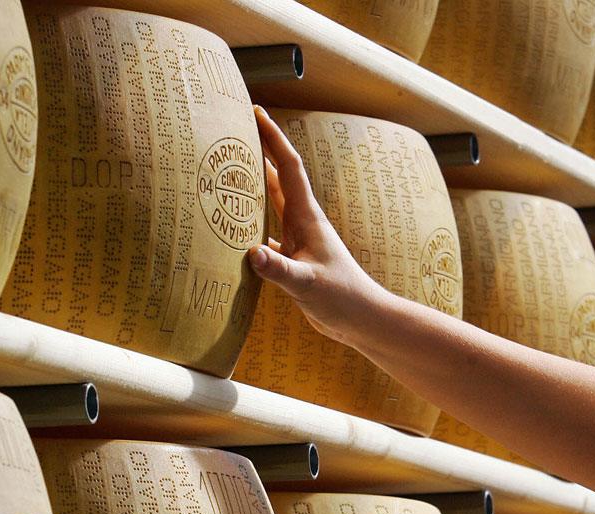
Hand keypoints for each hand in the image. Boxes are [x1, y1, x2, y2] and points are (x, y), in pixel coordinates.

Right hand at [247, 106, 386, 344]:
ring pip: (273, 203)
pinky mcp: (295, 258)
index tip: (256, 113)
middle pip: (278, 177)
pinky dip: (252, 226)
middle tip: (238, 128)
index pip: (288, 168)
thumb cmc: (342, 298)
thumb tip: (252, 253)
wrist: (361, 319)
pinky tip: (237, 229)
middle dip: (261, 150)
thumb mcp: (307, 284)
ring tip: (232, 168)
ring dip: (256, 184)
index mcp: (307, 218)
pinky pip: (269, 233)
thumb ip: (279, 270)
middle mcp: (303, 222)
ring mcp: (300, 239)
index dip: (273, 139)